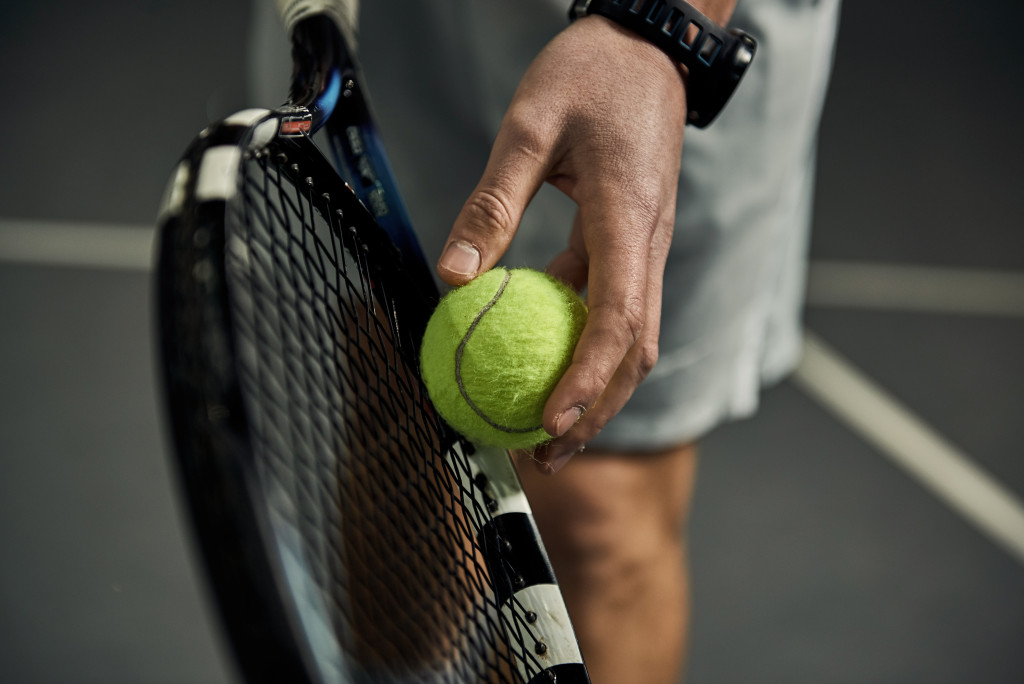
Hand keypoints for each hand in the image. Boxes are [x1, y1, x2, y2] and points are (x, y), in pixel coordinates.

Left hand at [436, 16, 687, 471]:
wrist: (646, 47)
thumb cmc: (589, 76)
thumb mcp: (528, 127)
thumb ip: (493, 202)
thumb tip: (455, 278)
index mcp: (628, 218)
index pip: (618, 318)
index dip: (588, 379)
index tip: (551, 422)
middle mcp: (647, 244)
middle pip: (634, 350)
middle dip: (595, 411)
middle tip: (544, 455)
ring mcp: (644, 247)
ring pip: (628, 337)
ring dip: (592, 389)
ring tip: (542, 430)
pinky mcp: (629, 243)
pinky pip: (610, 306)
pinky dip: (580, 345)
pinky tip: (535, 358)